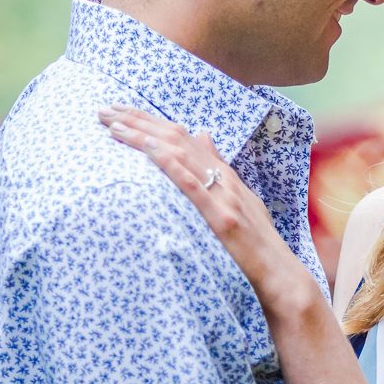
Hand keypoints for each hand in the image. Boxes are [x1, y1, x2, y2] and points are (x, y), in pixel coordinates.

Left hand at [99, 105, 318, 313]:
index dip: (150, 121)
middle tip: (104, 110)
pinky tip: (150, 149)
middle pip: (177, 138)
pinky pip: (192, 186)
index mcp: (225, 174)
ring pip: (180, 155)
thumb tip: (203, 134)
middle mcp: (224, 178)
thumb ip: (220, 167)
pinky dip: (171, 164)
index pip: (183, 136)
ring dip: (144, 136)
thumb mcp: (241, 197)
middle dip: (138, 121)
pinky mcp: (222, 218)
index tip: (120, 111)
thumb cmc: (257, 240)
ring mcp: (223, 196)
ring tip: (114, 125)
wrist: (279, 272)